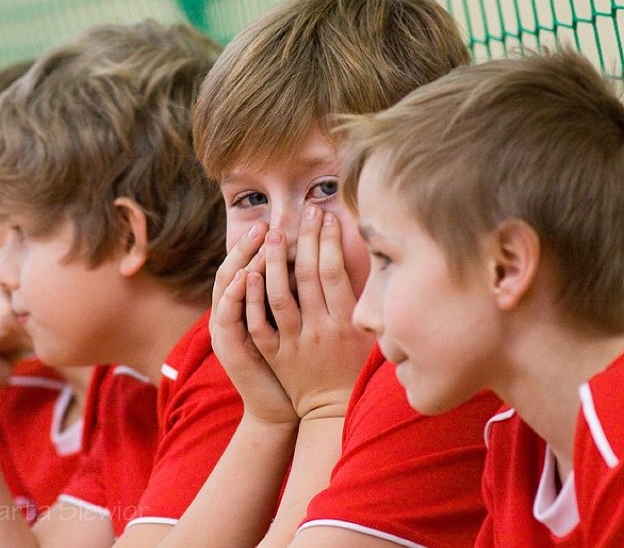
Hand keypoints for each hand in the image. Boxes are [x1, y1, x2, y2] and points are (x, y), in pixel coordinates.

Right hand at [211, 222, 298, 425]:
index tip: (277, 222)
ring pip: (228, 287)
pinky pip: (228, 315)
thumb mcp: (293, 326)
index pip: (247, 266)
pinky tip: (247, 276)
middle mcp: (231, 315)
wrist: (282, 409)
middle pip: (233, 269)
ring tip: (258, 241)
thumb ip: (297, 297)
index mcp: (246, 308)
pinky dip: (236, 294)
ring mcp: (226, 330)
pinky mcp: (229, 347)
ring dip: (243, 261)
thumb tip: (317, 261)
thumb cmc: (295, 368)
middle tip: (264, 224)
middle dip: (247, 246)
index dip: (259, 244)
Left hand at [246, 208, 372, 419]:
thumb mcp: (371, 336)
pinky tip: (249, 273)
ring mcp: (294, 342)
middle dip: (304, 238)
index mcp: (347, 323)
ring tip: (272, 233)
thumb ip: (368, 302)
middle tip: (302, 212)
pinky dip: (251, 297)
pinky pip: (258, 323)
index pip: (334, 271)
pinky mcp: (274, 354)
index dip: (329, 240)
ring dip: (273, 261)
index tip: (327, 217)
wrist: (332, 411)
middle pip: (307, 275)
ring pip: (279, 295)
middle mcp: (321, 330)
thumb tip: (374, 259)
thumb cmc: (356, 368)